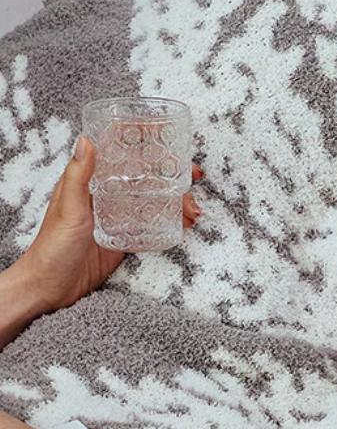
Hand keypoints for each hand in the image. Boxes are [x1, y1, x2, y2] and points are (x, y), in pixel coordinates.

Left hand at [0, 136, 202, 345]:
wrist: (51, 288)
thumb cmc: (51, 248)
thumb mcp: (68, 209)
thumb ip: (78, 176)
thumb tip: (86, 141)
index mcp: (92, 181)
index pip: (123, 154)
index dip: (148, 144)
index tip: (171, 141)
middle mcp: (107, 194)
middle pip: (147, 176)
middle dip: (175, 175)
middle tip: (194, 179)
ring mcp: (118, 215)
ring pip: (155, 198)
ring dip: (177, 201)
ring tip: (192, 212)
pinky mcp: (125, 235)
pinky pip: (152, 223)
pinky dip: (171, 221)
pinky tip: (183, 223)